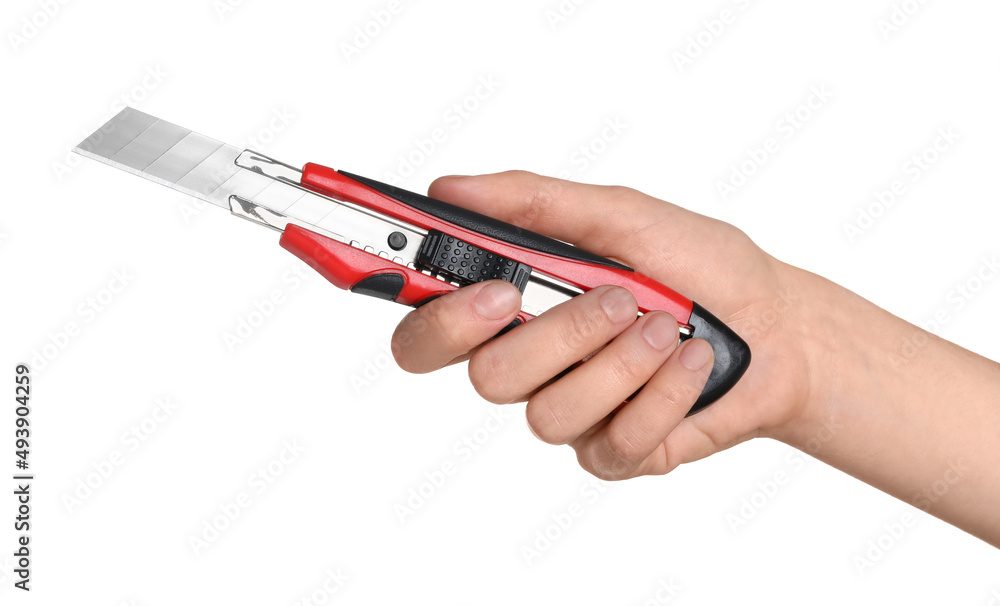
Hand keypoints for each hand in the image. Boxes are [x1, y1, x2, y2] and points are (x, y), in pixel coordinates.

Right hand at [391, 170, 817, 479]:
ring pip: (546, 412)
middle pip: (479, 376)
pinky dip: (661, 393)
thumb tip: (450, 188)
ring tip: (669, 325)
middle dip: (554, 333)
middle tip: (611, 297)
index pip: (426, 323)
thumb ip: (535, 204)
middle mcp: (529, 361)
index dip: (425, 311)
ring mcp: (569, 411)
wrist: (780, 329)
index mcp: (514, 302)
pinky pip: (611, 441)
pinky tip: (690, 364)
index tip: (464, 282)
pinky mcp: (612, 452)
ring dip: (619, 360)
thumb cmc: (702, 267)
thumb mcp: (623, 216)